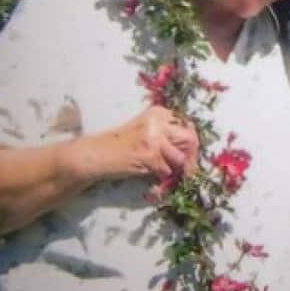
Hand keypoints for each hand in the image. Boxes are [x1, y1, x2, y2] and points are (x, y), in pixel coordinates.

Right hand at [70, 105, 199, 183]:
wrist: (97, 154)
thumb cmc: (121, 144)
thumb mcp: (145, 130)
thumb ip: (166, 133)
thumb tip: (192, 145)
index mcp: (158, 112)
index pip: (187, 125)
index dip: (192, 142)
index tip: (191, 154)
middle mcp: (158, 122)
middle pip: (189, 138)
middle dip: (192, 156)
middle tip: (189, 170)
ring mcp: (154, 138)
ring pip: (181, 157)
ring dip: (177, 169)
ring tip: (169, 173)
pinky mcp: (150, 155)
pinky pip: (167, 171)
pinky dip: (163, 178)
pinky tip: (154, 178)